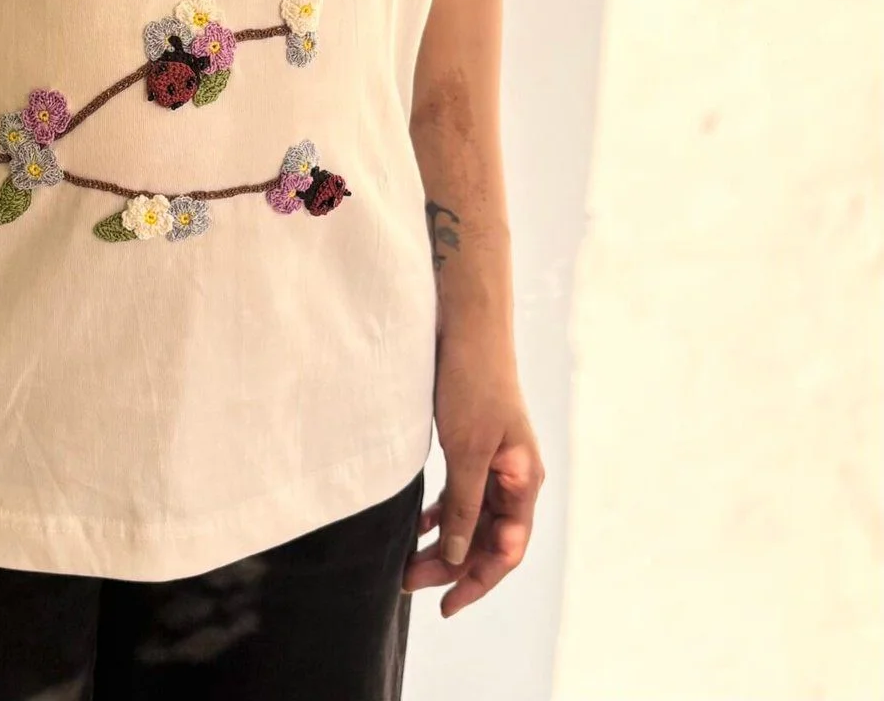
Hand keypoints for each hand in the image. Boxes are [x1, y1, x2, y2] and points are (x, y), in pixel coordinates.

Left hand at [402, 318, 543, 616]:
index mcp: (523, 481)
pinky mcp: (471, 446)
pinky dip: (440, 514)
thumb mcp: (467, 449)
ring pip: (470, 519)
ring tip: (408, 566)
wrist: (465, 326)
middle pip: (486, 538)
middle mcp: (512, 477)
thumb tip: (457, 557)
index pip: (505, 549)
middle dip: (452, 567)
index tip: (445, 605)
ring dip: (443, 544)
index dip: (477, 581)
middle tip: (409, 584)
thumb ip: (464, 504)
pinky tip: (418, 527)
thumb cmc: (473, 382)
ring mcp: (492, 462)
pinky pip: (459, 495)